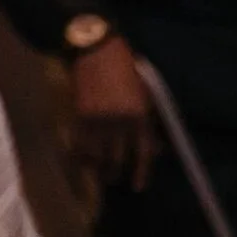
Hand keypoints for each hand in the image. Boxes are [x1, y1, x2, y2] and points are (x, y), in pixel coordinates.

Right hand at [70, 35, 159, 193]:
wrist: (96, 50)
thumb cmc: (125, 70)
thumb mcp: (144, 95)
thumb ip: (148, 123)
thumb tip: (156, 150)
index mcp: (139, 116)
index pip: (143, 152)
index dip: (141, 172)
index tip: (137, 187)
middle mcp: (120, 122)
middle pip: (117, 158)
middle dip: (115, 171)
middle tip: (112, 177)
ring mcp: (98, 120)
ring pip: (97, 155)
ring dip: (97, 167)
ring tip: (97, 172)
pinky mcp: (80, 115)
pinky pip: (80, 143)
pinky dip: (79, 154)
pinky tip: (80, 160)